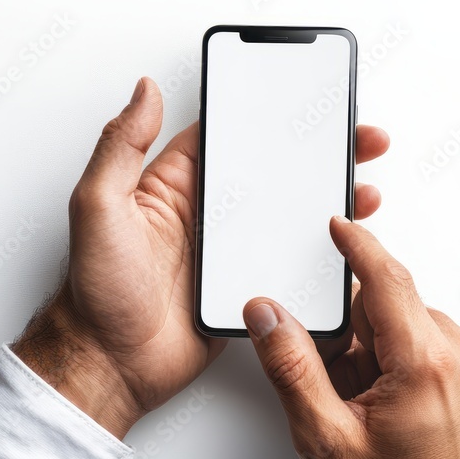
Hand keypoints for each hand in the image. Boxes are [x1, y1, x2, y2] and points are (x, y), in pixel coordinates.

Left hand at [13, 77, 389, 437]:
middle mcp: (208, 213)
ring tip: (365, 192)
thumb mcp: (97, 206)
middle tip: (359, 142)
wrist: (110, 366)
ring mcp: (231, 252)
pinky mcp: (247, 287)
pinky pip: (289, 263)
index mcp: (176, 184)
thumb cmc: (94, 292)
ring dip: (327, 203)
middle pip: (275, 173)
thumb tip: (143, 91)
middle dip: (318, 156)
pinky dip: (319, 254)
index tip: (307, 101)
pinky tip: (343, 245)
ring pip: (290, 217)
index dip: (272, 116)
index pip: (232, 136)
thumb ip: (121, 146)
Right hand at [243, 218, 459, 458]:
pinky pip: (415, 343)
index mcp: (425, 361)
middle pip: (386, 302)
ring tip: (355, 400)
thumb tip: (268, 316)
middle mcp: (453, 354)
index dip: (356, 244)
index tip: (335, 222)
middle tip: (330, 374)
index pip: (386, 277)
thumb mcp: (327, 438)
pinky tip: (374, 401)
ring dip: (367, 348)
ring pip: (398, 324)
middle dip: (349, 328)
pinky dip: (386, 359)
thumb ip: (292, 369)